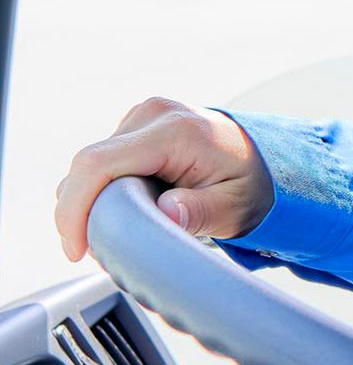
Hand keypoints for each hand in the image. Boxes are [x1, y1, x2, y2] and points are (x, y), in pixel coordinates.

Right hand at [54, 97, 272, 260]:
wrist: (265, 158)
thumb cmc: (251, 184)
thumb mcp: (233, 208)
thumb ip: (199, 212)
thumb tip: (166, 213)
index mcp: (176, 131)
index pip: (99, 164)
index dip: (75, 209)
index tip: (77, 249)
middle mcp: (154, 114)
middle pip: (86, 166)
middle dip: (80, 213)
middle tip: (99, 250)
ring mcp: (143, 116)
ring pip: (90, 166)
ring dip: (90, 202)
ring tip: (121, 230)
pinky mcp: (136, 125)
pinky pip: (102, 161)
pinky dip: (102, 190)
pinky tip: (125, 210)